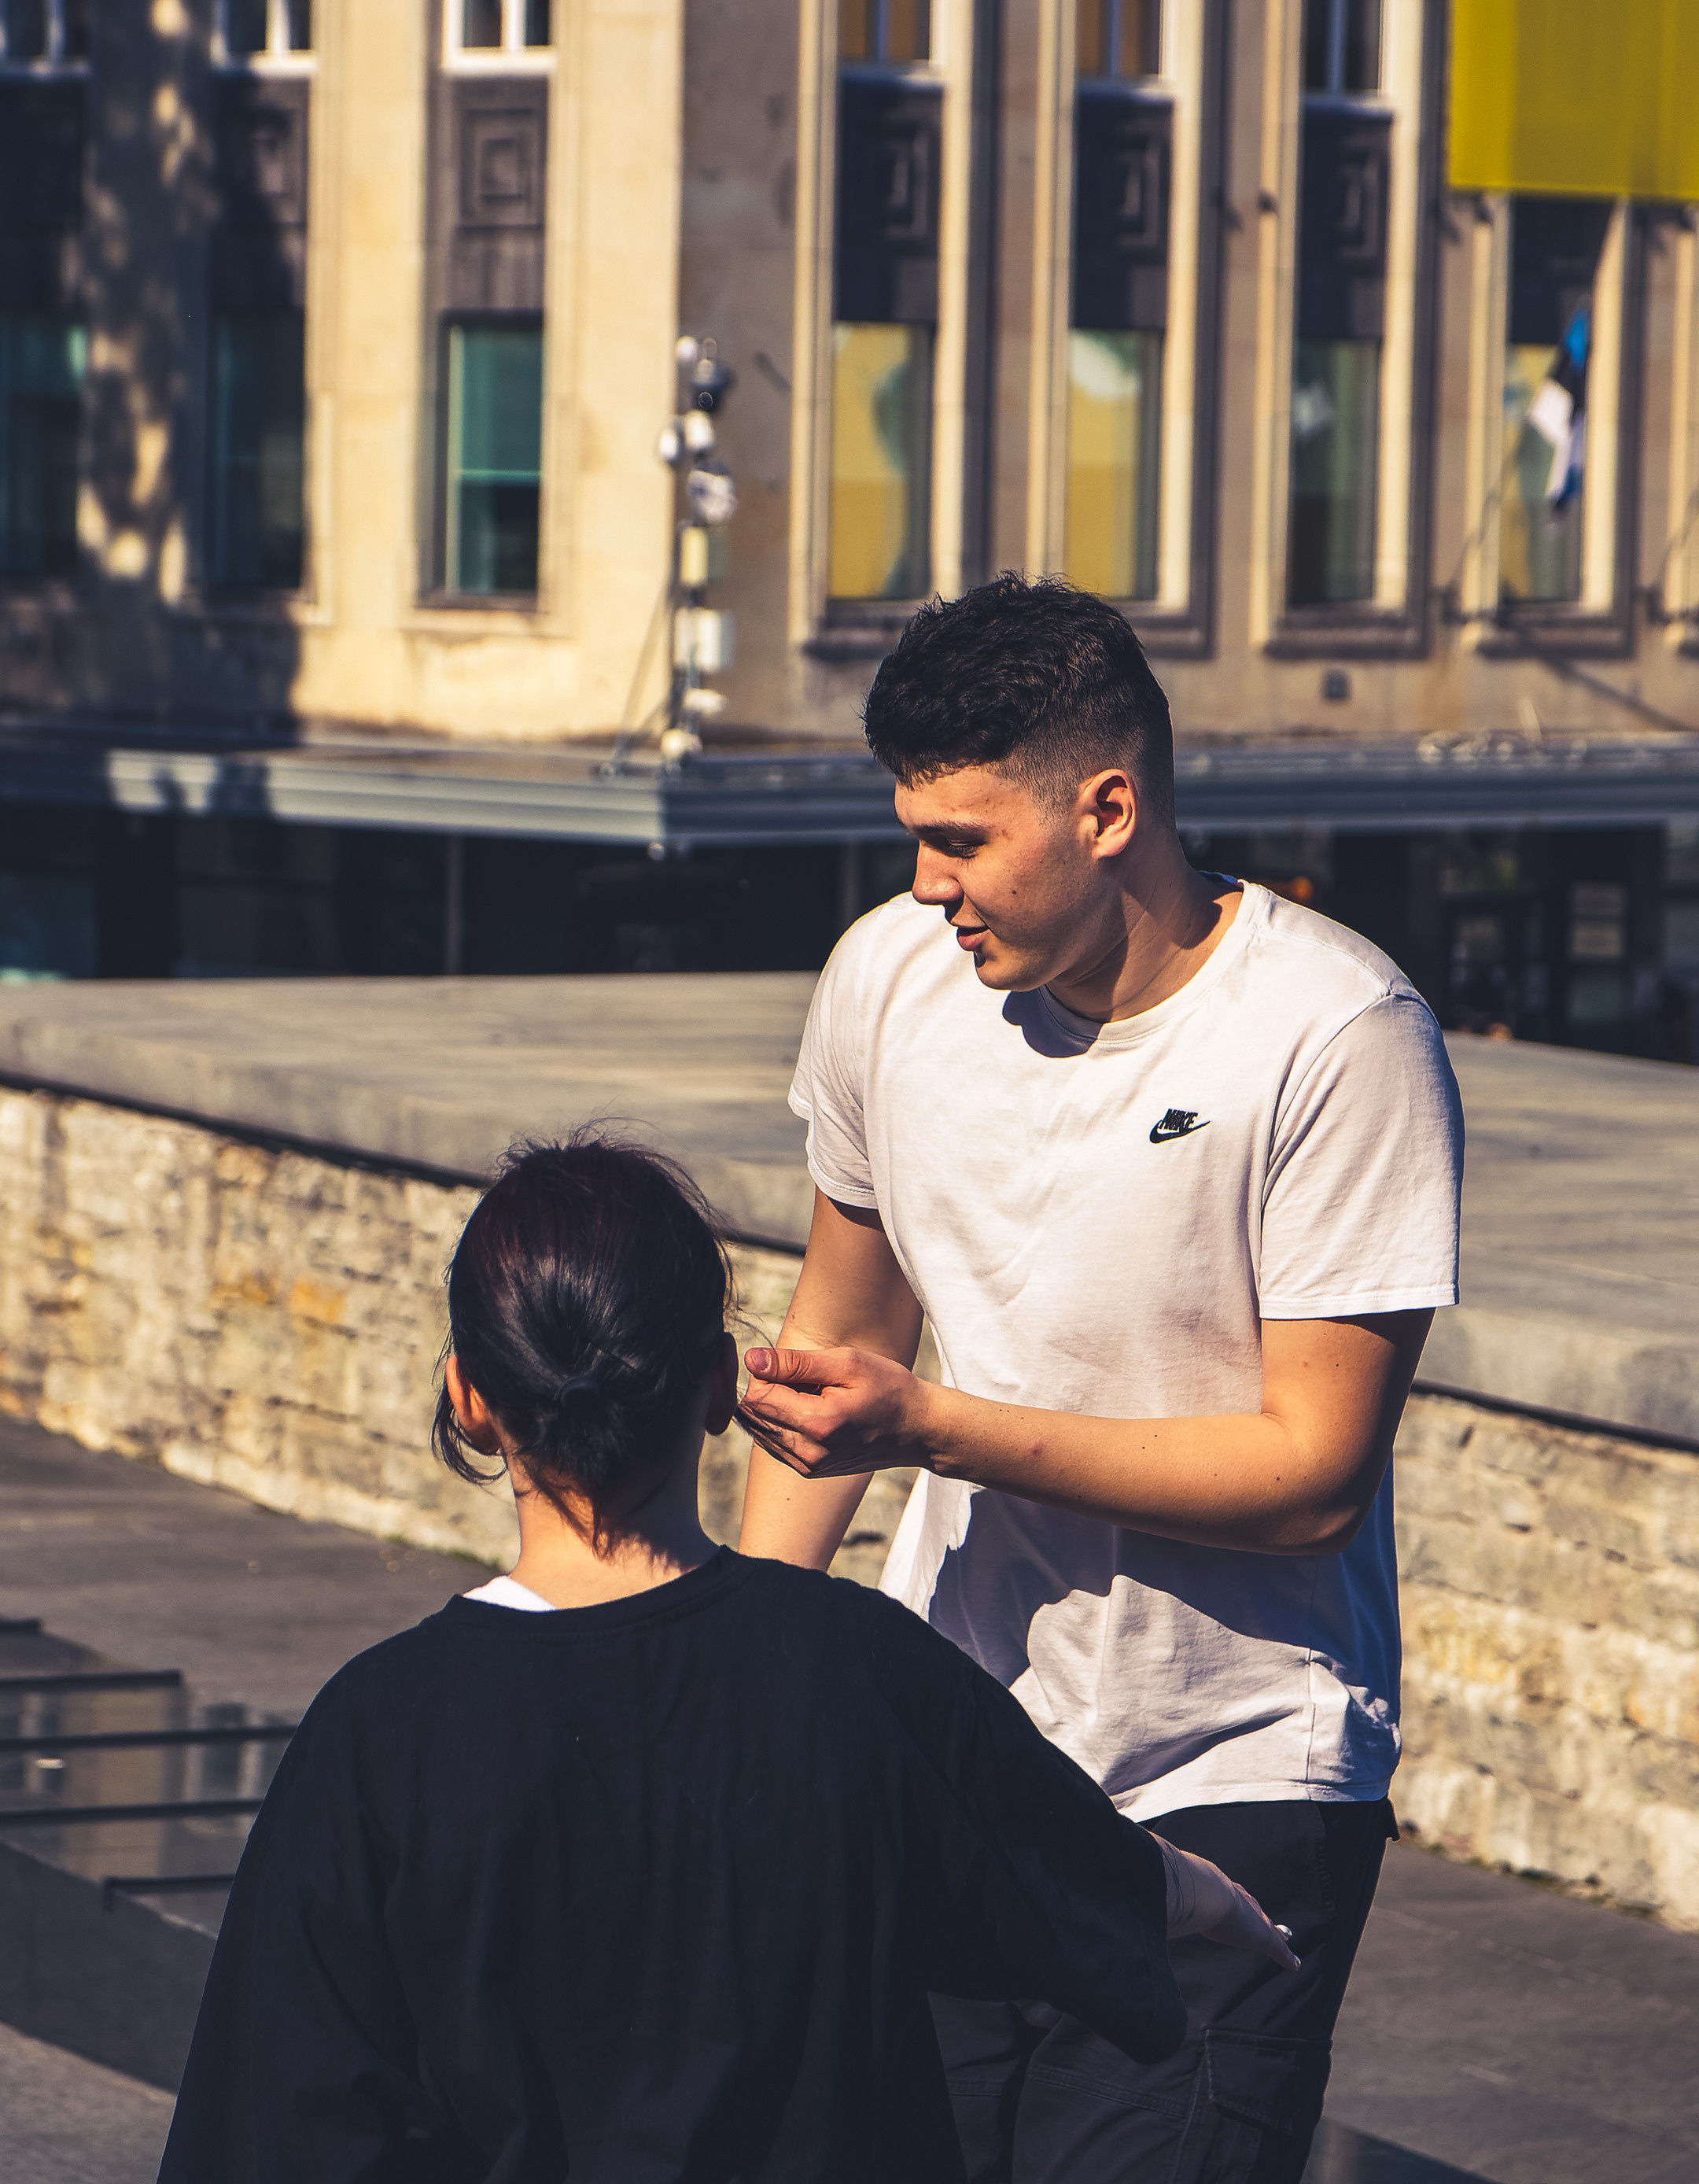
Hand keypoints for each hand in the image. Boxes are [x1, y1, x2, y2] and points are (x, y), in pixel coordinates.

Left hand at [738, 1345, 936, 1477]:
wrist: (917, 1428)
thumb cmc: (887, 1387)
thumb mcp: (846, 1363)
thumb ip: (795, 1363)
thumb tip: (752, 1360)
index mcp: (818, 1424)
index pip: (756, 1398)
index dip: (764, 1374)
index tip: (792, 1365)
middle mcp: (808, 1452)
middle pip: (754, 1416)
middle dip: (768, 1390)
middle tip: (804, 1378)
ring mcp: (808, 1466)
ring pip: (760, 1431)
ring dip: (776, 1408)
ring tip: (812, 1396)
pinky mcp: (809, 1471)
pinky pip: (774, 1443)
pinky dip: (784, 1424)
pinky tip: (812, 1412)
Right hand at [1158, 1840, 1300, 1972]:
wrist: (1203, 1891)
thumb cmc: (1184, 1892)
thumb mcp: (1172, 1896)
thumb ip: (1158, 1897)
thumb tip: (1131, 1896)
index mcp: (1220, 1890)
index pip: (1231, 1898)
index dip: (1237, 1903)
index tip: (1241, 1905)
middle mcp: (1239, 1900)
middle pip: (1254, 1909)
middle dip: (1260, 1916)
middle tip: (1268, 1921)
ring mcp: (1252, 1918)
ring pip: (1269, 1927)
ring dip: (1276, 1935)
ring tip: (1285, 1937)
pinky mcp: (1262, 1936)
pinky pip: (1278, 1948)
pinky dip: (1285, 1956)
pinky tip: (1293, 1964)